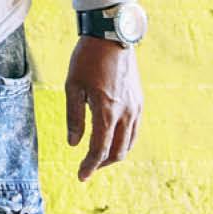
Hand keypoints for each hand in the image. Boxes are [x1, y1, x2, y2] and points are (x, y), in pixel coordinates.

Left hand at [66, 35, 141, 180]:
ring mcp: (136, 108)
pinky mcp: (140, 101)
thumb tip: (73, 143)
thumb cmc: (86, 59)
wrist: (111, 37)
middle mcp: (126, 113)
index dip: (90, 166)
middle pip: (117, 151)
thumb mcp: (72, 87)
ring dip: (114, 154)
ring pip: (129, 143)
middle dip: (102, 164)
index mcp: (106, 111)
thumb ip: (74, 117)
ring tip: (97, 157)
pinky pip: (134, 130)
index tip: (81, 177)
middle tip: (86, 168)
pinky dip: (124, 141)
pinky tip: (112, 140)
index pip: (100, 149)